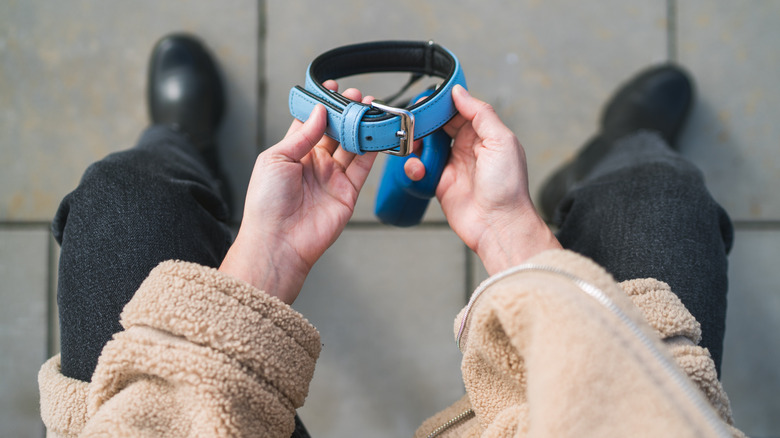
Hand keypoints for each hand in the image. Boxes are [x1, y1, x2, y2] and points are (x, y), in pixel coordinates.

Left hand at [220, 83, 376, 303]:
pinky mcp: (348, 192)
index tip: (332, 88)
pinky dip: (373, 149)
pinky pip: (363, 166)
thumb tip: (320, 112)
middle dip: (346, 113)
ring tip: (371, 107)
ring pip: (352, 146)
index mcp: (292, 153)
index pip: (310, 123)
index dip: (322, 105)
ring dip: (361, 127)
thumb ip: (302, 134)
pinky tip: (377, 132)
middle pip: (335, 132)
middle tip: (358, 96)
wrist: (278, 241)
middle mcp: (314, 164)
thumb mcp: (276, 158)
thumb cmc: (266, 203)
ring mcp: (332, 177)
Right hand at [406, 85, 559, 274]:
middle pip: (439, 126)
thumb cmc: (508, 187)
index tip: (426, 99)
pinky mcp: (439, 183)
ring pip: (426, 145)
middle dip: (425, 122)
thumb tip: (459, 92)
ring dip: (417, 144)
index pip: (459, 110)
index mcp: (485, 134)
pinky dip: (414, 166)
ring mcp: (452, 165)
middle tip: (412, 121)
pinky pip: (420, 168)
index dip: (442, 104)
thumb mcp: (501, 141)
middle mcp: (468, 148)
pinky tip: (419, 169)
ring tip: (414, 146)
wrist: (498, 225)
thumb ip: (480, 114)